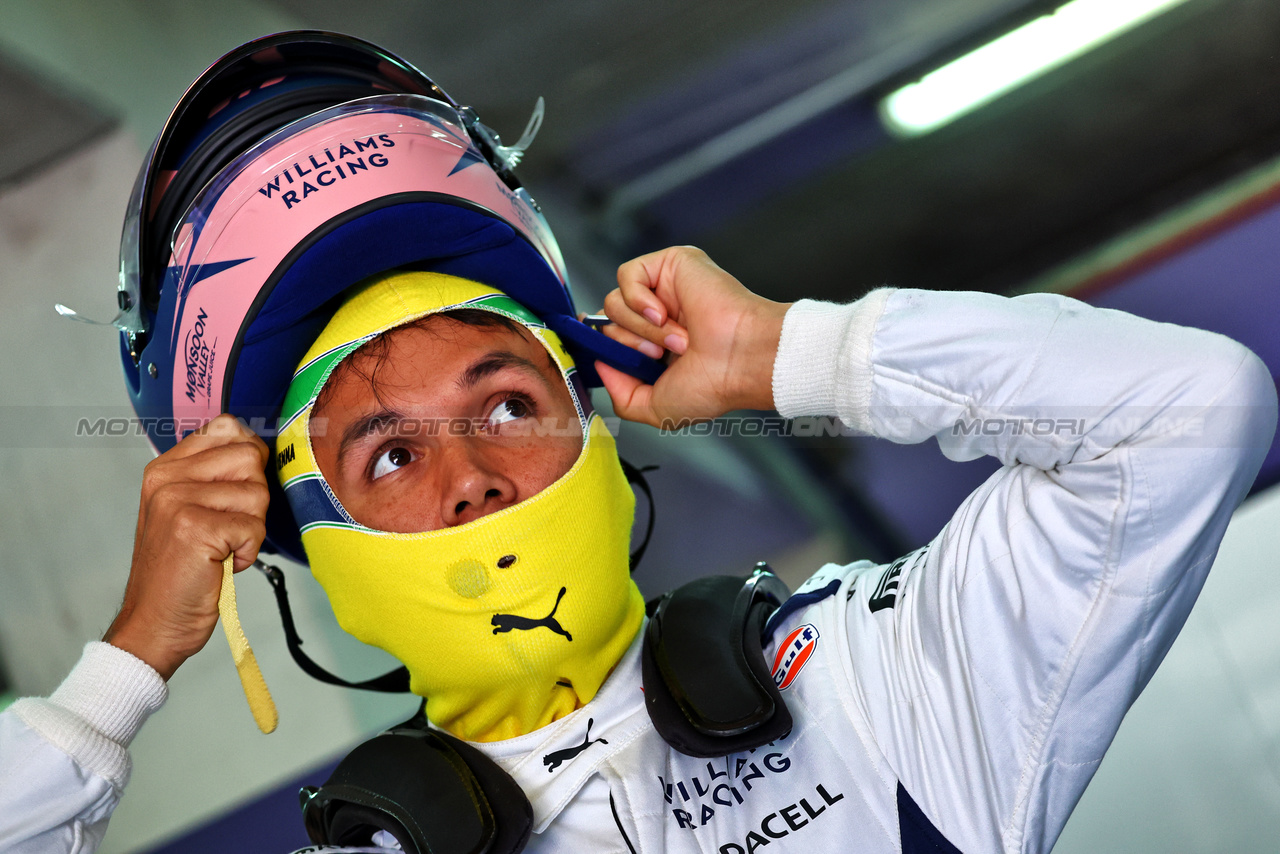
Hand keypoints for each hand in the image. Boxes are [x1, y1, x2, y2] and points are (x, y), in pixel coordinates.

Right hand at [104, 414, 269, 679]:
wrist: (154, 623)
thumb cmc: (180, 571)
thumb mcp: (185, 511)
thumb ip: (213, 475)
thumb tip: (255, 444)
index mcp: (165, 468)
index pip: (227, 426)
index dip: (248, 458)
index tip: (237, 491)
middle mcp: (167, 478)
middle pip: (250, 456)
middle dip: (254, 496)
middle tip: (229, 527)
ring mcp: (177, 501)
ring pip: (257, 492)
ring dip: (251, 528)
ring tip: (222, 547)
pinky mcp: (194, 528)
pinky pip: (254, 526)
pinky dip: (248, 552)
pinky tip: (223, 563)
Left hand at [596, 246, 789, 427]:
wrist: (741, 359)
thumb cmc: (713, 384)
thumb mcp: (655, 408)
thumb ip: (621, 394)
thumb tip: (600, 364)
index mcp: (656, 344)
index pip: (609, 336)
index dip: (601, 345)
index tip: (602, 357)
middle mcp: (658, 314)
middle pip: (607, 320)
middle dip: (626, 343)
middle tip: (660, 356)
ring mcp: (664, 288)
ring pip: (615, 301)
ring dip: (640, 327)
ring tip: (676, 339)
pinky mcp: (671, 264)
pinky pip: (629, 275)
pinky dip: (639, 300)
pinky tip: (664, 313)